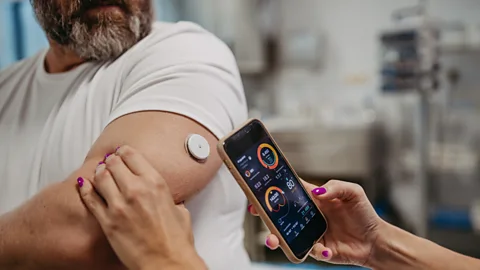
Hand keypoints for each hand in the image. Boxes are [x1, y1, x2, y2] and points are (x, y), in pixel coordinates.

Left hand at [77, 146, 205, 269]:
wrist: (167, 262)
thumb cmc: (176, 241)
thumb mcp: (180, 211)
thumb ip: (171, 199)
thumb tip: (169, 200)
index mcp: (156, 183)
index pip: (132, 155)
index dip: (124, 152)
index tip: (121, 153)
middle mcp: (136, 190)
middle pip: (113, 163)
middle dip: (111, 161)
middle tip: (109, 163)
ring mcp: (120, 205)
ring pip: (100, 177)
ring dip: (99, 173)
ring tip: (100, 174)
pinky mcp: (108, 222)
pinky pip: (90, 199)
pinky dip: (85, 189)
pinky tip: (83, 185)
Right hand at [249, 180, 383, 265]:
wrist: (375, 240)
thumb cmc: (364, 213)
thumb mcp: (353, 192)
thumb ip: (335, 187)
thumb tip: (317, 192)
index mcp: (313, 198)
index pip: (288, 191)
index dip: (272, 189)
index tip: (259, 188)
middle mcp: (308, 215)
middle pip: (280, 214)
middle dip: (265, 213)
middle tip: (257, 212)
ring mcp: (311, 233)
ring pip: (286, 235)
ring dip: (276, 238)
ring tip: (274, 239)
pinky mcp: (318, 250)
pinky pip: (309, 251)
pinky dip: (316, 251)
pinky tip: (327, 249)